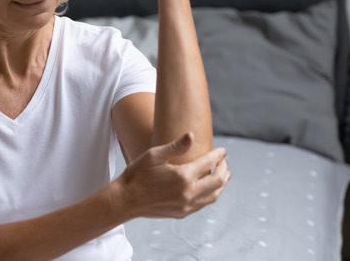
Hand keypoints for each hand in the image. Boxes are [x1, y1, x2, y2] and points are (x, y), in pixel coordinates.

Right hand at [115, 132, 229, 218]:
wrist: (125, 200)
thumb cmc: (137, 174)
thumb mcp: (154, 155)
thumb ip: (175, 146)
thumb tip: (192, 135)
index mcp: (183, 176)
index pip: (208, 163)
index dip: (218, 155)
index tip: (223, 150)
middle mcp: (188, 193)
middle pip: (217, 182)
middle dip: (223, 170)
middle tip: (224, 162)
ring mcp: (186, 205)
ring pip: (213, 196)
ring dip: (221, 185)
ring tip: (224, 176)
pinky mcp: (181, 213)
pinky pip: (202, 204)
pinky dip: (210, 195)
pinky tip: (208, 190)